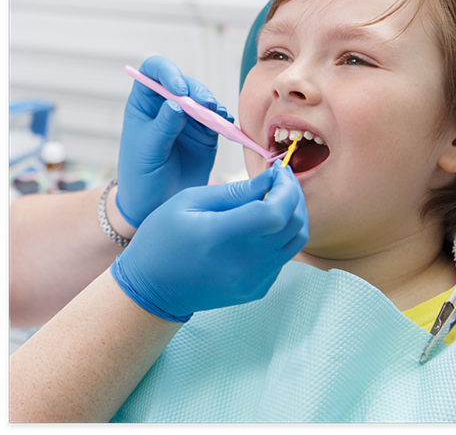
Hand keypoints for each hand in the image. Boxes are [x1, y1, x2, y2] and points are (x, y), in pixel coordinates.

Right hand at [110, 163, 307, 321]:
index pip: (276, 213)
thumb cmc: (163, 239)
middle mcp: (244, 264)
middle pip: (294, 224)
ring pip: (297, 240)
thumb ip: (236, 191)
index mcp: (222, 237)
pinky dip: (282, 234)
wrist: (152, 290)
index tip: (278, 171)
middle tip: (280, 179)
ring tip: (275, 197)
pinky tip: (262, 224)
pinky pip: (284, 256)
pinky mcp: (258, 289)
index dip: (286, 187)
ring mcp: (253, 280)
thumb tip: (272, 179)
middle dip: (294, 194)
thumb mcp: (190, 201)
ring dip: (293, 213)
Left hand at [116, 56, 233, 227]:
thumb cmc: (140, 176)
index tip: (179, 89)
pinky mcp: (205, 132)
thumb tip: (177, 103)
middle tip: (206, 106)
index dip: (168, 72)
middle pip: (185, 83)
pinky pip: (217, 118)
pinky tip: (225, 123)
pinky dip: (223, 118)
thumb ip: (162, 126)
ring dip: (212, 104)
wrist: (155, 204)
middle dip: (197, 91)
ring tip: (218, 117)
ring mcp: (188, 118)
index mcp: (144, 103)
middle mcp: (167, 105)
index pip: (154, 72)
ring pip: (204, 99)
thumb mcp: (147, 150)